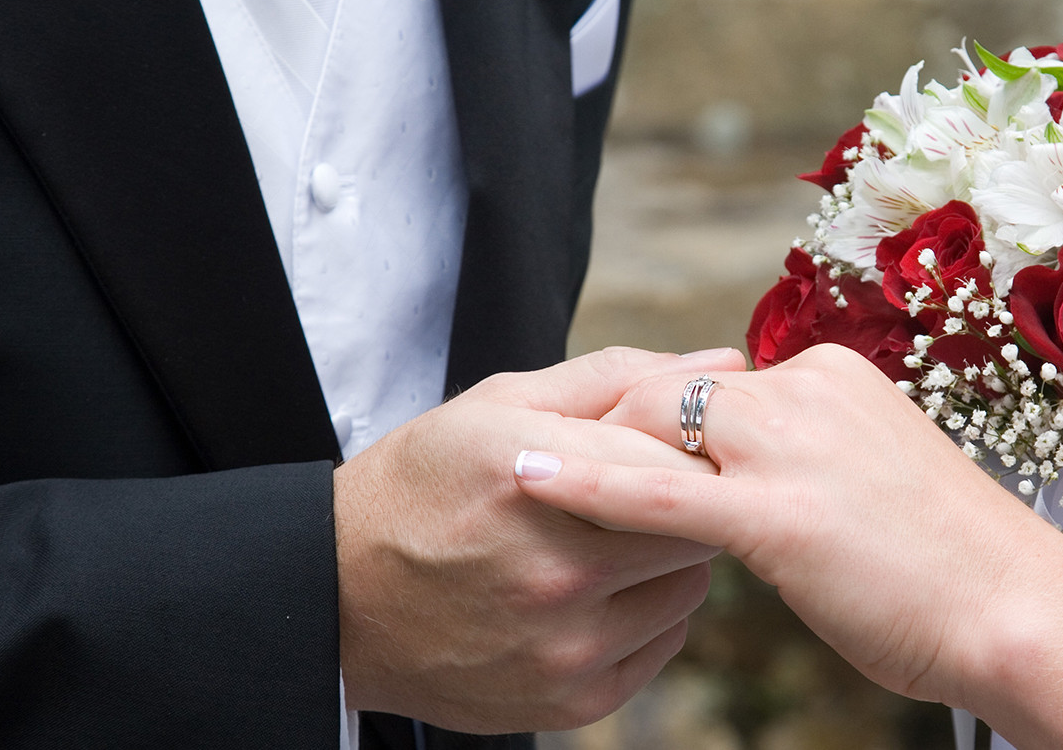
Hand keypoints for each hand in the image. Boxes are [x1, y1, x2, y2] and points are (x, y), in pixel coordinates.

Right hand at [334, 346, 740, 731]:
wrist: (340, 598)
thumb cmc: (424, 486)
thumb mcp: (500, 405)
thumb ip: (618, 377)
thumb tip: (722, 364)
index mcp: (535, 476)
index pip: (682, 460)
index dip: (696, 447)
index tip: (682, 442)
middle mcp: (556, 569)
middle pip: (696, 525)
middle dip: (685, 499)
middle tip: (646, 487)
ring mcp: (565, 644)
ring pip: (690, 586)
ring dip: (669, 558)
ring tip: (611, 539)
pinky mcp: (572, 698)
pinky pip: (664, 643)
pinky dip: (647, 612)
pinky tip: (597, 590)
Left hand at [514, 343, 1043, 706]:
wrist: (1019, 611)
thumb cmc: (955, 567)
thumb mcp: (878, 481)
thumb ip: (816, 458)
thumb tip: (760, 476)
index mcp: (837, 377)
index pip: (714, 379)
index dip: (652, 414)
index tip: (610, 438)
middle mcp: (810, 392)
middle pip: (671, 387)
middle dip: (606, 423)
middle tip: (547, 453)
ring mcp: (793, 448)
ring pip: (654, 425)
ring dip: (586, 447)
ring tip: (515, 467)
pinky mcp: (776, 514)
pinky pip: (656, 493)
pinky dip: (585, 485)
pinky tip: (530, 481)